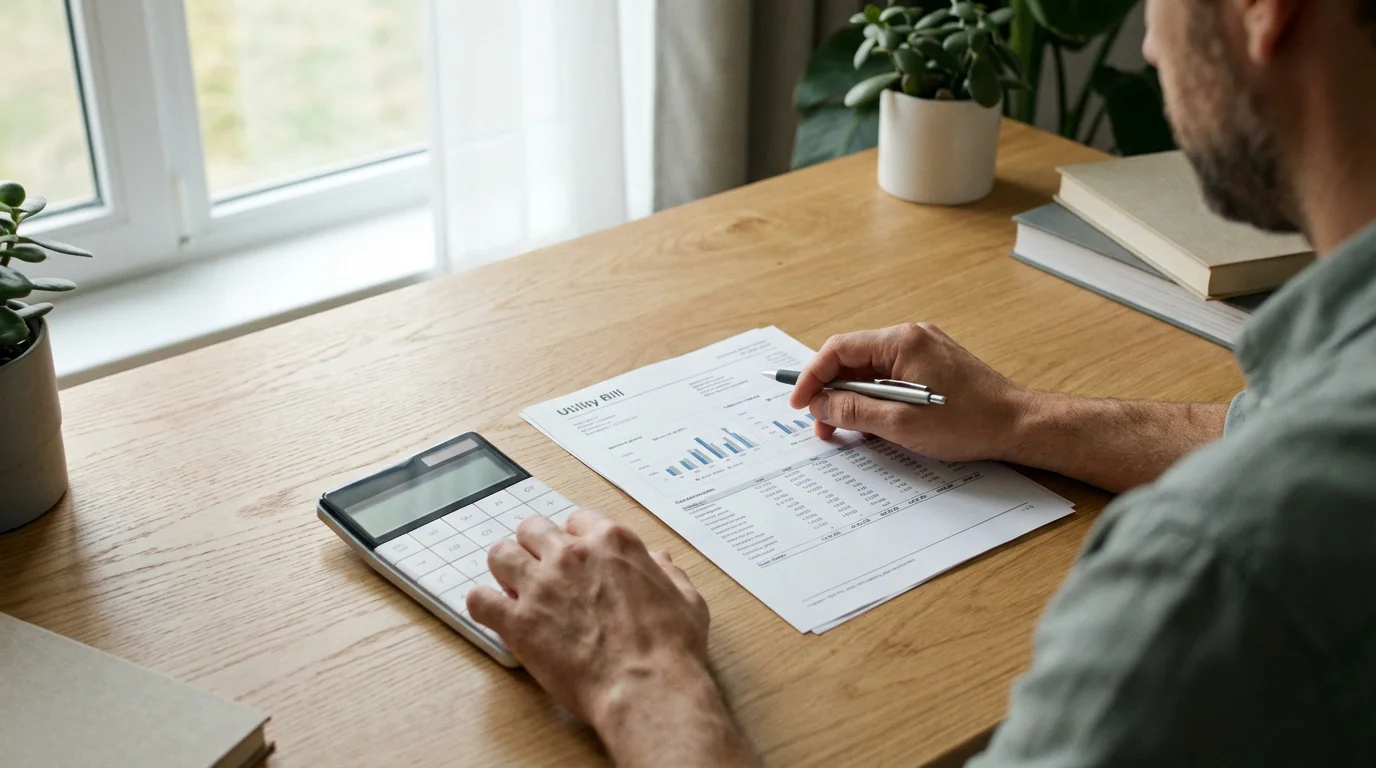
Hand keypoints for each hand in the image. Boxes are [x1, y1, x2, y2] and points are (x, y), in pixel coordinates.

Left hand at [467, 510, 713, 724]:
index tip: (575, 556)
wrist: (646, 686)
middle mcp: (571, 555)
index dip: (574, 539)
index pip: (578, 520)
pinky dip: (483, 605)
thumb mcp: (687, 599)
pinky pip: (479, 600)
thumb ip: (668, 573)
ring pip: (500, 554)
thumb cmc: (670, 647)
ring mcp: (541, 586)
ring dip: (505, 569)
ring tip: (513, 588)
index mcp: (612, 542)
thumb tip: (659, 561)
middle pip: (532, 528)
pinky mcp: (519, 621)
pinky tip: (495, 614)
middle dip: (534, 547)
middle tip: (540, 570)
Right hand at [788, 323, 1030, 461]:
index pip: (839, 349)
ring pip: (871, 371)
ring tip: (846, 431)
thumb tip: (820, 405)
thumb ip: (854, 412)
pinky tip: (874, 423)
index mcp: (902, 342)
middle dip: (832, 393)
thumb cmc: (969, 422)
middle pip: (853, 359)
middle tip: (821, 425)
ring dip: (853, 399)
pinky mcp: (933, 365)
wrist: (1018, 424)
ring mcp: (923, 350)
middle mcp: (910, 337)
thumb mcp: (901, 424)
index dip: (813, 376)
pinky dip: (876, 398)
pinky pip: (891, 377)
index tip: (800, 403)